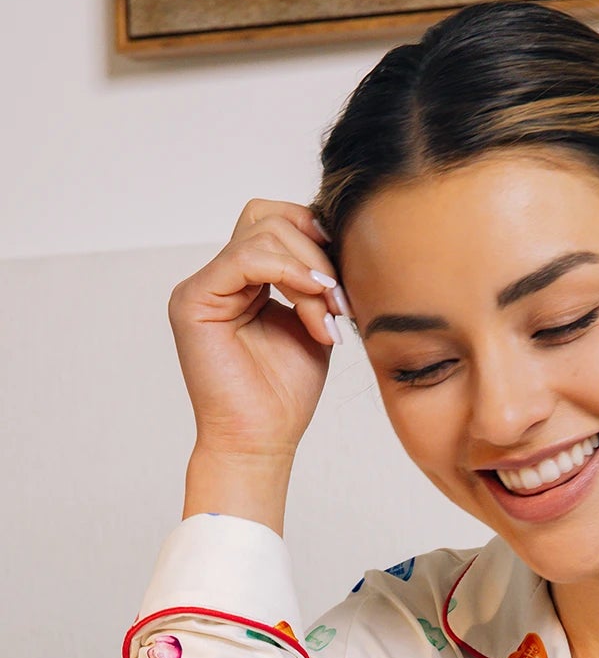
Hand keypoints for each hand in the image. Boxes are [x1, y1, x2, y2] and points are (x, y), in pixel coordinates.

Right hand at [168, 198, 347, 462]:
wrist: (261, 441)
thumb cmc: (284, 395)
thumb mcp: (312, 326)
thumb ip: (317, 285)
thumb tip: (339, 244)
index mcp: (243, 281)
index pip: (276, 223)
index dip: (316, 237)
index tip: (346, 279)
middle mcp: (219, 278)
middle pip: (267, 217)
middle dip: (316, 251)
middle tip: (339, 300)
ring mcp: (202, 286)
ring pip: (261, 233)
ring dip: (309, 270)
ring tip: (328, 314)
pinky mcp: (194, 300)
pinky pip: (244, 258)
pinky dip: (288, 272)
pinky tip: (314, 301)